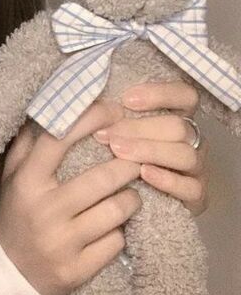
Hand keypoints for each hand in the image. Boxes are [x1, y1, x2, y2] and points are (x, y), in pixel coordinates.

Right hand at [0, 100, 141, 294]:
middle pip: (102, 178)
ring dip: (131, 198)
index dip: (91, 119)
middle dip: (127, 164)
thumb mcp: (13, 176)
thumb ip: (30, 141)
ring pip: (117, 211)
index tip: (114, 110)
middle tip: (138, 155)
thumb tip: (54, 102)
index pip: (60, 138)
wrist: (6, 275)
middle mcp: (43, 209)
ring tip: (131, 191)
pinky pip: (117, 243)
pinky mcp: (77, 270)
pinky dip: (122, 231)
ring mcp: (61, 242)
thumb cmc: (16, 213)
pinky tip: (118, 225)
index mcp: (26, 180)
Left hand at [92, 81, 208, 215]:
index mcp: (177, 117)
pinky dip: (167, 179)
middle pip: (179, 127)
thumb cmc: (120, 157)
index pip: (184, 95)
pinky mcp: (197, 196)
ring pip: (185, 155)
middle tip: (108, 135)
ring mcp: (196, 168)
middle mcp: (191, 140)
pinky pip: (191, 188)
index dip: (160, 94)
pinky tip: (144, 173)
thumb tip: (96, 105)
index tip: (126, 99)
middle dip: (140, 128)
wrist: (124, 200)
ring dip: (149, 151)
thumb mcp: (116, 132)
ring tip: (117, 151)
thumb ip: (113, 116)